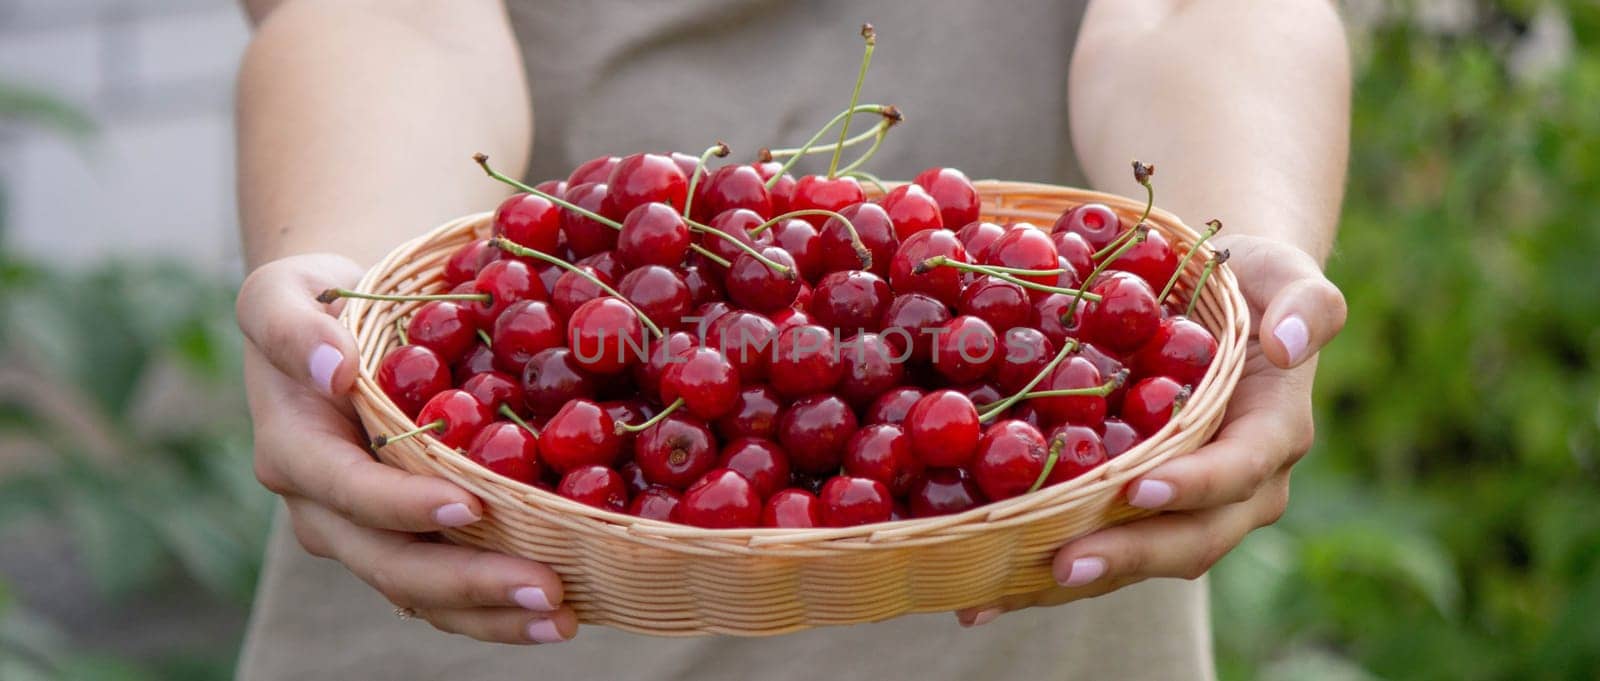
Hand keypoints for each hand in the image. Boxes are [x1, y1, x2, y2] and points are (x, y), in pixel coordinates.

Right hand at [236, 254, 577, 644]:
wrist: (328, 334)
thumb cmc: (312, 302)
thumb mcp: (282, 292)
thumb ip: (293, 327)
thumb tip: (335, 368)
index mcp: (294, 453)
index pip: (349, 491)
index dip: (403, 505)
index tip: (470, 504)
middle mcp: (325, 511)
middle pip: (392, 564)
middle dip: (469, 584)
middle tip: (547, 588)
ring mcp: (365, 536)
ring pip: (423, 595)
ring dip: (493, 615)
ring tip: (564, 618)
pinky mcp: (405, 544)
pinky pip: (447, 591)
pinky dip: (498, 609)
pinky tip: (561, 613)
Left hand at [954, 235, 1346, 625]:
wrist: (1217, 301)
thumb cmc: (1249, 281)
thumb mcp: (1284, 273)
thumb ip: (1304, 306)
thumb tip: (1285, 346)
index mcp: (1271, 436)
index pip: (1238, 472)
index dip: (1195, 486)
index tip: (1141, 488)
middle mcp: (1234, 490)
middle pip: (1186, 540)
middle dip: (1127, 557)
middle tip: (1064, 564)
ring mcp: (1183, 507)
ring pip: (1136, 558)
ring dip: (1071, 582)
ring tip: (1001, 593)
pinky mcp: (1135, 510)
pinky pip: (1096, 543)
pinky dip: (1040, 570)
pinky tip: (980, 590)